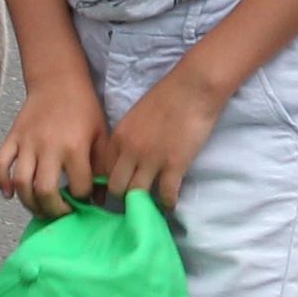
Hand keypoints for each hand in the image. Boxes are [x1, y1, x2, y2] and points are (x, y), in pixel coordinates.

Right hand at [0, 77, 105, 217]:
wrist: (58, 80)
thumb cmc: (84, 109)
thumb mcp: (101, 134)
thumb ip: (102, 166)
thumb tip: (99, 199)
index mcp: (75, 146)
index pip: (79, 187)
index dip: (83, 198)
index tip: (84, 200)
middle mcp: (48, 146)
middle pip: (45, 191)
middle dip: (54, 210)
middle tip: (61, 213)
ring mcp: (27, 142)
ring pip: (21, 183)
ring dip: (29, 203)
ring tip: (40, 209)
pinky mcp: (13, 137)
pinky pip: (0, 164)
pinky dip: (1, 182)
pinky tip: (9, 195)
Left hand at [97, 66, 227, 214]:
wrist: (193, 88)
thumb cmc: (167, 96)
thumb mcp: (136, 116)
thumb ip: (128, 138)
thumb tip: (127, 158)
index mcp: (119, 137)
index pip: (103, 170)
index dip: (109, 183)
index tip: (116, 190)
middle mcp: (131, 151)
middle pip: (116, 187)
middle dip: (122, 197)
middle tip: (131, 203)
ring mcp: (152, 160)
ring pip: (137, 195)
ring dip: (143, 204)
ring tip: (149, 209)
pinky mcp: (174, 165)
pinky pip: (166, 195)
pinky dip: (167, 203)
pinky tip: (170, 204)